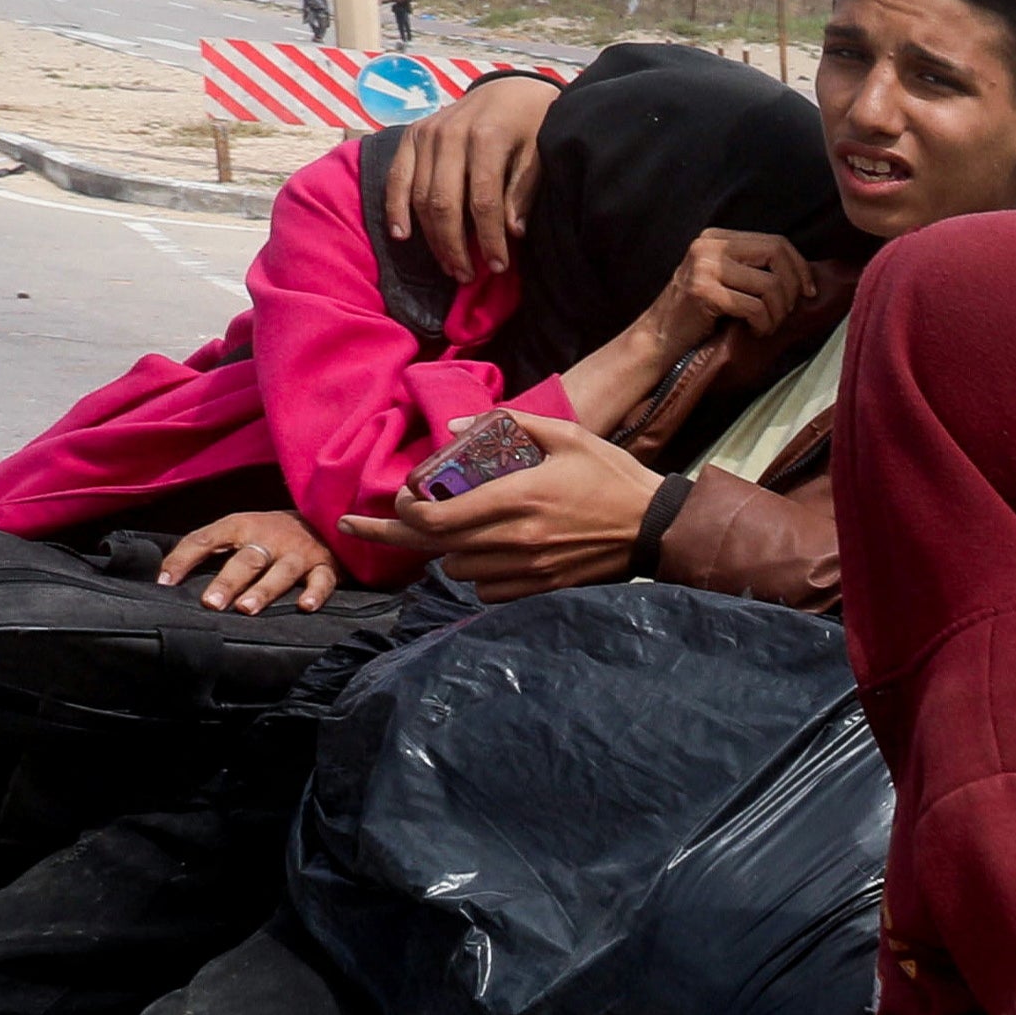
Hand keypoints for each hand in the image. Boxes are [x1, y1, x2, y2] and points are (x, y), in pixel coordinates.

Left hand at [158, 508, 339, 614]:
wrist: (321, 520)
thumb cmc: (270, 534)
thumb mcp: (238, 531)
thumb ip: (209, 548)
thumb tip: (167, 577)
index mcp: (241, 526)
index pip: (205, 539)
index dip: (182, 559)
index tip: (163, 583)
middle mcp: (269, 538)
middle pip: (246, 559)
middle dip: (228, 581)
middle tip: (211, 603)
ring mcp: (299, 553)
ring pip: (281, 572)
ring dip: (264, 590)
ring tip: (246, 609)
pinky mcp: (326, 566)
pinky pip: (322, 581)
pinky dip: (315, 593)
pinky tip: (305, 606)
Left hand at [337, 411, 663, 594]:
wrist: (657, 527)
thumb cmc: (610, 475)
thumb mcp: (565, 434)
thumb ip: (508, 423)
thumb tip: (457, 427)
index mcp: (516, 497)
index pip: (434, 520)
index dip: (403, 514)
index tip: (399, 500)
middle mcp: (515, 539)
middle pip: (434, 549)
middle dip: (397, 535)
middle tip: (358, 527)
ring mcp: (528, 568)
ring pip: (457, 571)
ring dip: (446, 551)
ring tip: (453, 532)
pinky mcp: (542, 588)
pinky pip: (487, 590)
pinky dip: (476, 575)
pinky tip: (484, 556)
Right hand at [387, 72, 559, 281]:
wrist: (510, 88)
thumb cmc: (532, 125)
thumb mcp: (540, 152)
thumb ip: (523, 189)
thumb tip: (513, 233)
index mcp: (487, 137)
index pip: (484, 200)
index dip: (489, 239)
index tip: (498, 267)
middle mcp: (450, 134)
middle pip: (444, 202)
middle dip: (455, 245)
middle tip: (467, 275)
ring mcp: (427, 133)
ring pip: (420, 195)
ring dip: (431, 236)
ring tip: (449, 266)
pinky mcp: (412, 135)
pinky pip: (396, 176)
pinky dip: (396, 207)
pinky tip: (402, 235)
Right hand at [631, 229, 820, 356]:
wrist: (659, 339)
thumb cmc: (700, 316)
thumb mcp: (726, 281)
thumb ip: (755, 269)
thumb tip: (806, 275)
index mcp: (717, 238)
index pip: (776, 241)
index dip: (800, 267)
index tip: (809, 293)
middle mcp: (709, 246)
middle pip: (776, 255)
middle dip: (792, 288)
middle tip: (786, 313)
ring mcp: (704, 267)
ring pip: (770, 285)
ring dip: (778, 314)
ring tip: (765, 326)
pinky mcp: (703, 292)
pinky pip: (755, 307)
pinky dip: (763, 324)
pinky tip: (753, 331)